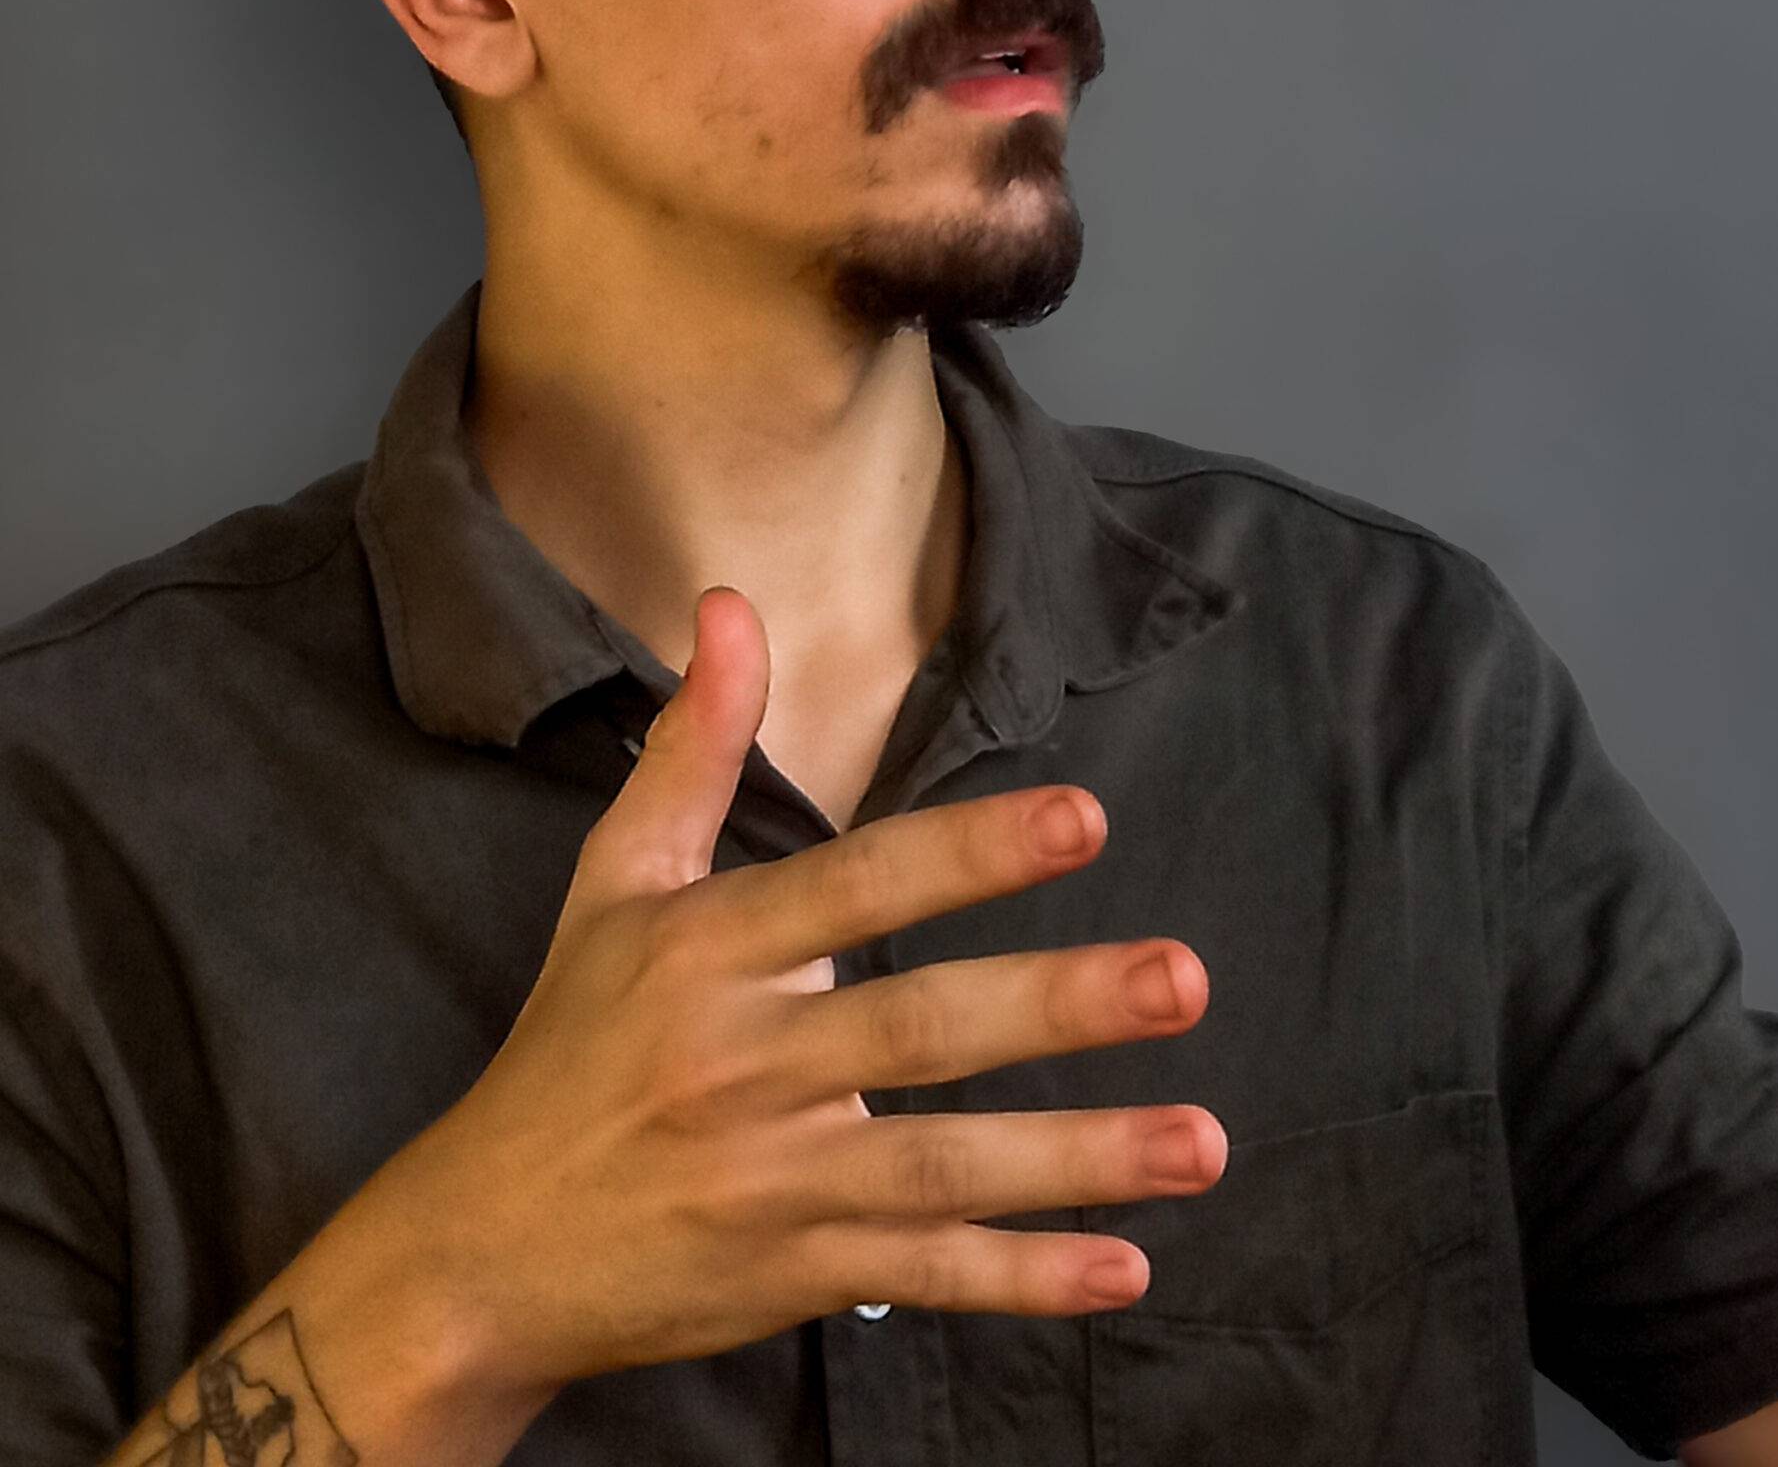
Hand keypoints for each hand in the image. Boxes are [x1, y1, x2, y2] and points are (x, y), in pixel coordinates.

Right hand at [351, 584, 1224, 1401]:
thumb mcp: (613, 883)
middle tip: (1186, 977)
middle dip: (1058, 1004)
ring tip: (1202, 1142)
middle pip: (918, 1030)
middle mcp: (742, 1064)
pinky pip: (920, 1276)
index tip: (1087, 819)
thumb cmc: (568, 1049)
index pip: (858, 885)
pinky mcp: (786, 1278)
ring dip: (1078, 1157)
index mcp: (708, 952)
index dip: (970, 853)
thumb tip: (730, 603)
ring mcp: (768, 1181)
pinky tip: (1126, 1269)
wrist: (472, 1257)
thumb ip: (693, 745)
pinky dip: (1022, 1278)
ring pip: (940, 1168)